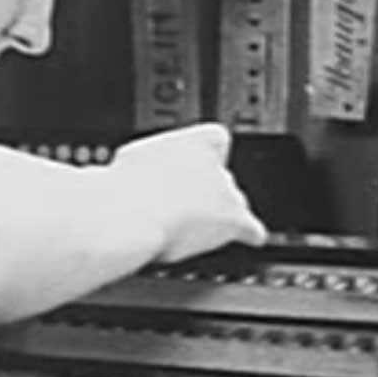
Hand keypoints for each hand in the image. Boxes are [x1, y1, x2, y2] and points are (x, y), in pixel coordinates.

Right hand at [110, 122, 268, 262]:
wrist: (132, 212)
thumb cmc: (125, 185)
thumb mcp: (133, 159)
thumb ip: (151, 163)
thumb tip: (145, 171)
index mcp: (194, 142)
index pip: (216, 139)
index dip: (209, 153)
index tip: (199, 161)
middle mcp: (215, 163)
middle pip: (224, 176)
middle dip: (207, 191)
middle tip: (182, 204)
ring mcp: (227, 192)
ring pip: (236, 201)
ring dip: (221, 212)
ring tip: (196, 224)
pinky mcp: (232, 220)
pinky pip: (251, 228)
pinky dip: (250, 233)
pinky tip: (252, 237)